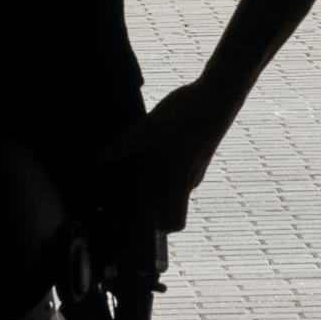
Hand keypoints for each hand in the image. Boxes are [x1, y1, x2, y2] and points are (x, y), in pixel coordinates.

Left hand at [98, 80, 238, 232]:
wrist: (220, 91)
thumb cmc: (191, 115)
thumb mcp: (152, 129)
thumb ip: (126, 144)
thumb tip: (100, 157)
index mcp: (180, 183)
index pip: (174, 223)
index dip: (156, 228)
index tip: (132, 219)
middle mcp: (189, 179)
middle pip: (167, 202)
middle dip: (143, 199)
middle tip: (118, 186)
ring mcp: (195, 163)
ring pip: (169, 181)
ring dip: (149, 177)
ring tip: (127, 161)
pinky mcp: (195, 148)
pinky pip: (173, 164)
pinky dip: (158, 160)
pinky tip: (143, 141)